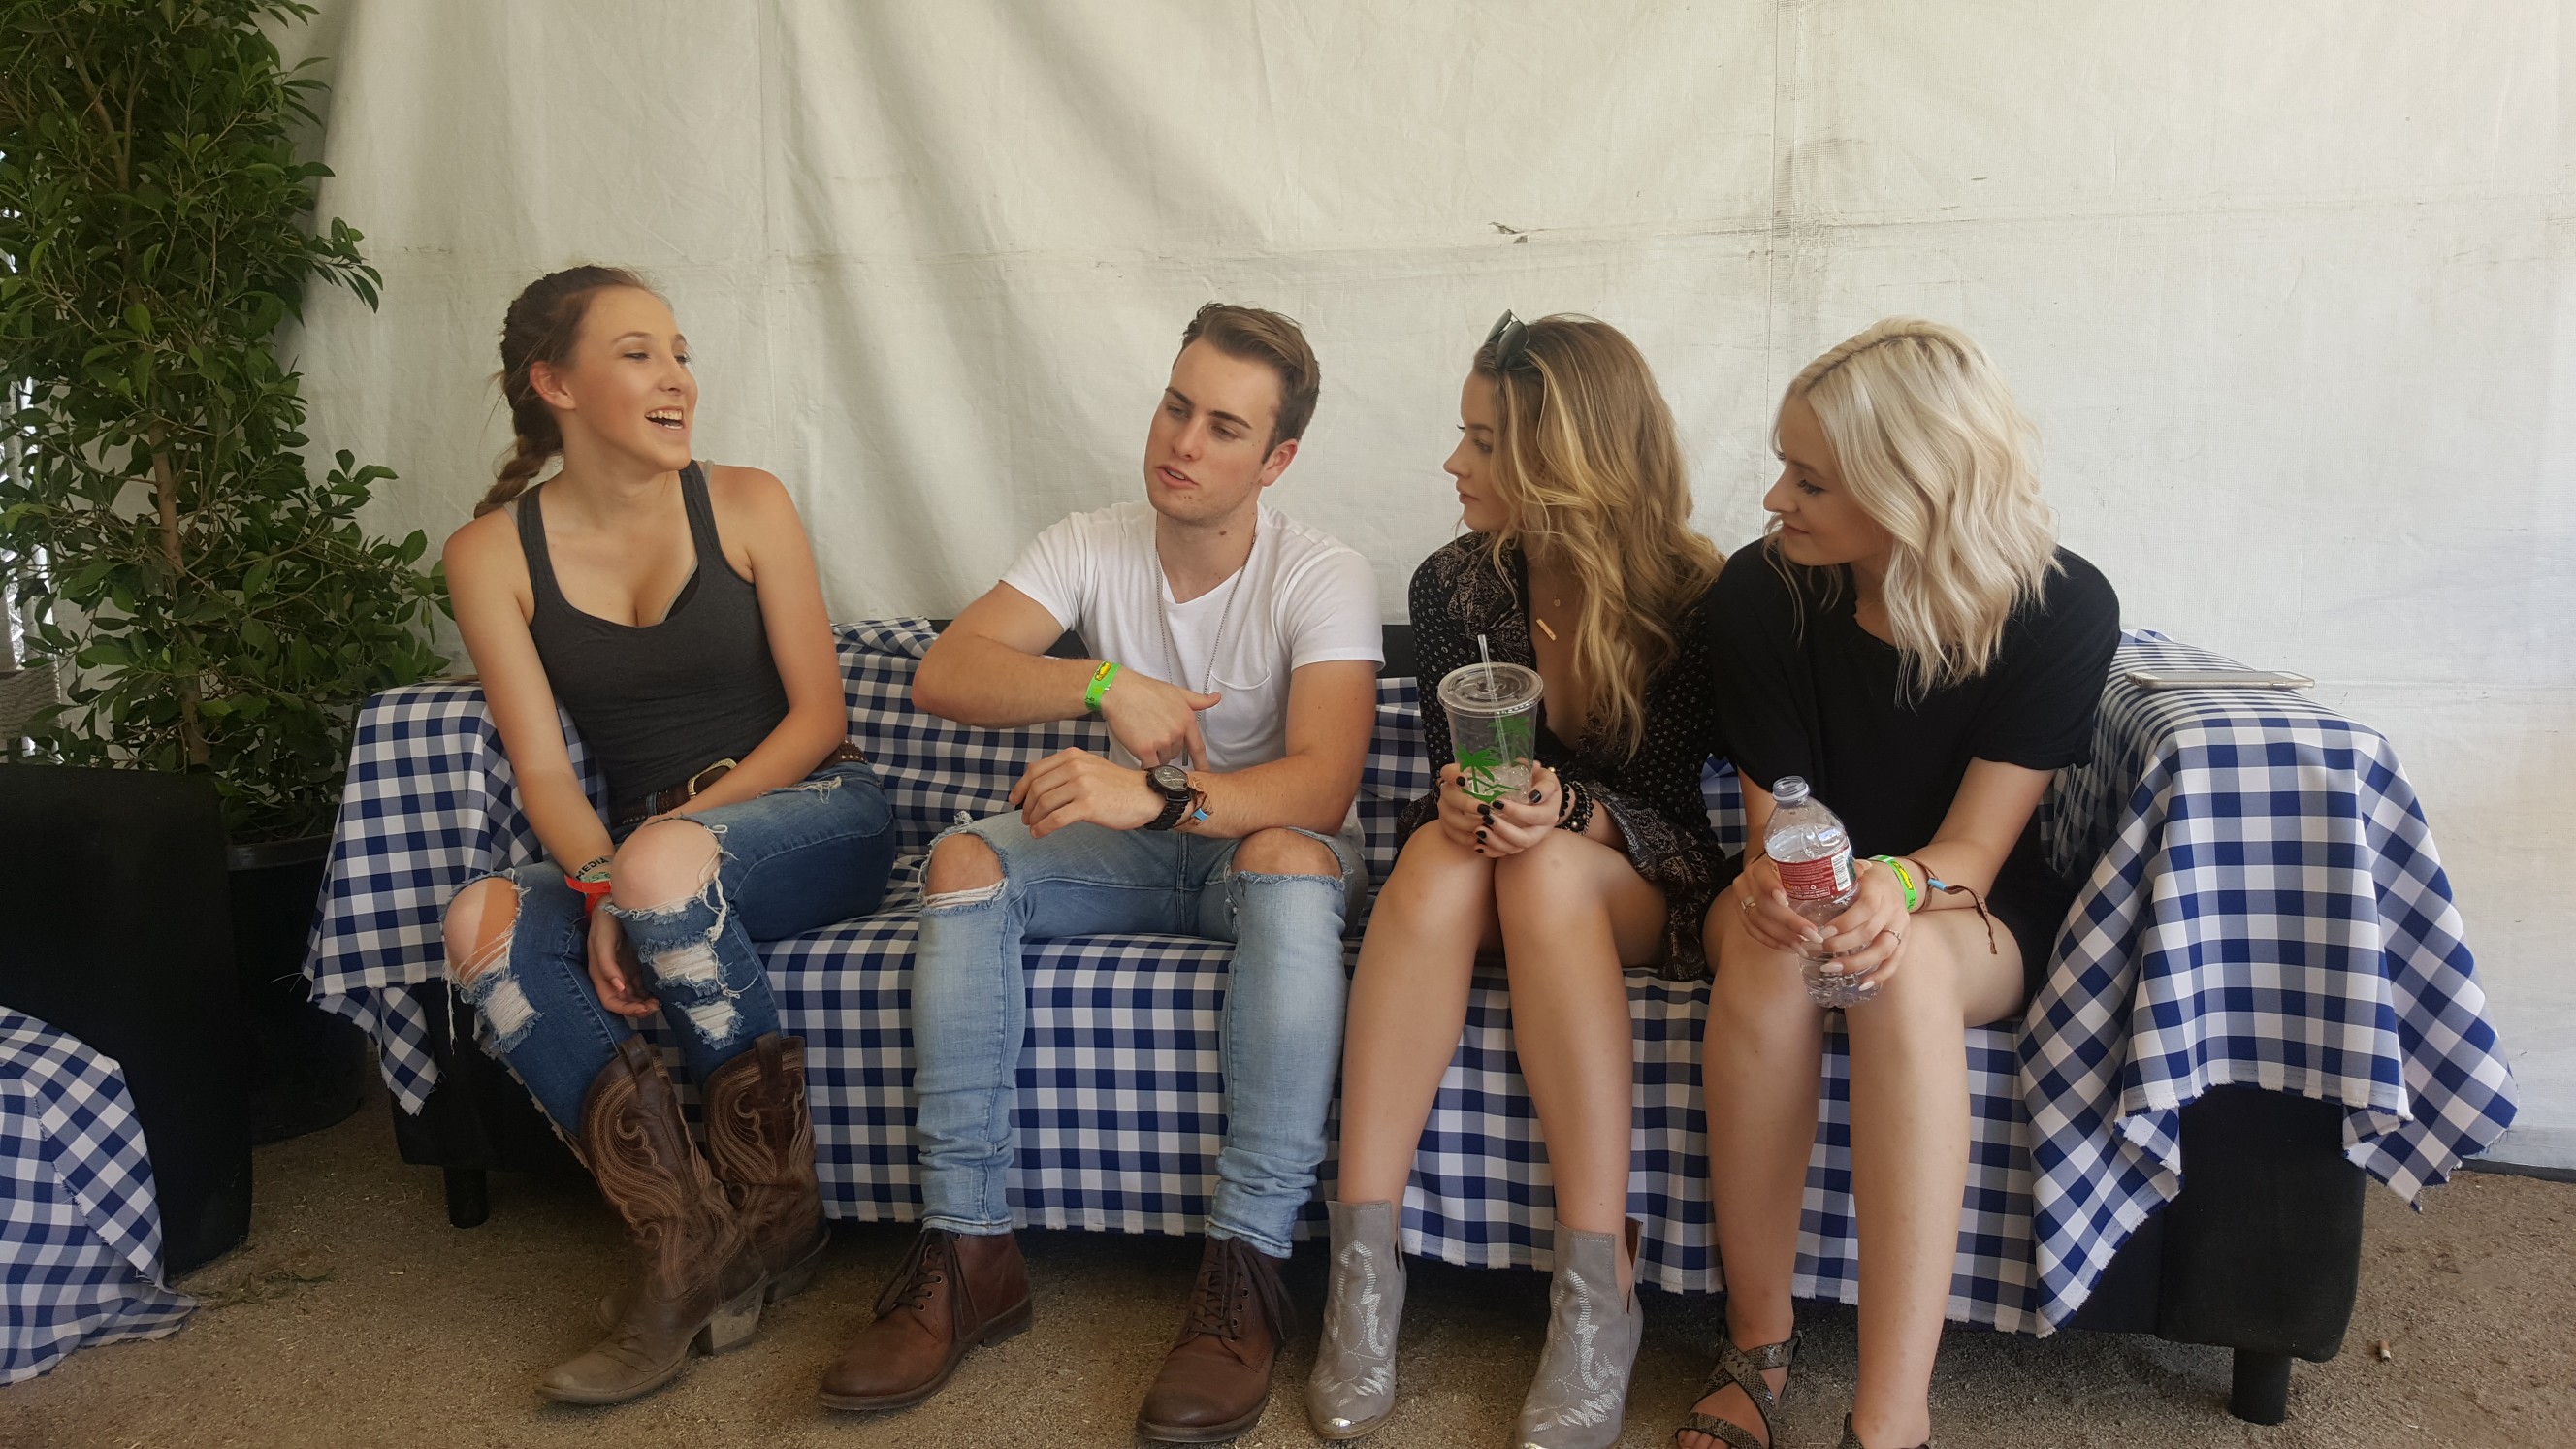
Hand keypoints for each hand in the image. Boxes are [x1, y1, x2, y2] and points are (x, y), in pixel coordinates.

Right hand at [585, 910, 658, 1017]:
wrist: (617, 902)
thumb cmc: (605, 921)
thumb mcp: (602, 941)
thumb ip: (607, 965)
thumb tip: (618, 988)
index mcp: (600, 974)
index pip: (610, 1001)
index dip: (625, 1009)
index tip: (643, 1009)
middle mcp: (613, 977)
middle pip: (624, 1002)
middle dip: (638, 1009)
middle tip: (656, 1007)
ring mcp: (625, 972)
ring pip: (635, 996)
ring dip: (646, 1003)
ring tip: (660, 1003)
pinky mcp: (637, 965)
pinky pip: (644, 985)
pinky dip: (651, 992)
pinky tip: (661, 993)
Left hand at [1010, 748, 1163, 835]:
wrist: (1146, 795)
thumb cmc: (1118, 786)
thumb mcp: (1090, 767)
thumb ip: (1066, 771)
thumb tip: (1037, 787)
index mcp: (1073, 756)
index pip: (1035, 770)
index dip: (1021, 787)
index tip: (1014, 800)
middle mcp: (1075, 767)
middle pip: (1037, 788)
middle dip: (1026, 806)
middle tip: (1025, 818)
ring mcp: (1082, 786)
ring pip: (1043, 804)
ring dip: (1033, 818)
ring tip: (1033, 826)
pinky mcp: (1088, 806)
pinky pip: (1055, 819)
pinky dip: (1042, 828)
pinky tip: (1039, 833)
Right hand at [1098, 669, 1219, 767]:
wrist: (1119, 691)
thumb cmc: (1144, 690)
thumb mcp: (1176, 692)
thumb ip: (1197, 700)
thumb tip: (1216, 698)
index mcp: (1187, 719)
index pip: (1198, 748)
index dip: (1202, 764)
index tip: (1205, 774)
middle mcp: (1177, 731)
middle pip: (1175, 754)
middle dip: (1165, 748)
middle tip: (1151, 731)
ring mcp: (1162, 741)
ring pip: (1162, 760)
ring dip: (1154, 754)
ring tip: (1143, 735)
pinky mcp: (1145, 749)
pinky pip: (1150, 767)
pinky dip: (1145, 764)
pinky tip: (1140, 754)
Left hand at [1437, 762, 1559, 857]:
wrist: (1543, 797)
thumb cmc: (1541, 783)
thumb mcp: (1544, 776)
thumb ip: (1536, 772)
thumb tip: (1528, 766)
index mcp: (1550, 811)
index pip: (1535, 815)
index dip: (1517, 811)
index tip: (1497, 802)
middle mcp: (1543, 829)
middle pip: (1526, 838)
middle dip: (1504, 830)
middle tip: (1486, 817)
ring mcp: (1532, 839)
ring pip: (1515, 848)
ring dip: (1495, 841)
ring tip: (1479, 830)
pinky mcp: (1520, 845)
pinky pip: (1506, 854)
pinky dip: (1491, 851)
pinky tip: (1477, 844)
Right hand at [1729, 853, 1820, 955]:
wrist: (1768, 870)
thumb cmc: (1792, 866)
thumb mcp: (1805, 861)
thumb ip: (1829, 866)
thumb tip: (1860, 870)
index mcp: (1761, 865)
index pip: (1762, 876)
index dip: (1771, 888)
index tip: (1786, 901)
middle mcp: (1747, 881)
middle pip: (1763, 904)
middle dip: (1789, 923)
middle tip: (1813, 934)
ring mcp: (1742, 899)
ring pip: (1757, 921)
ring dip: (1782, 937)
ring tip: (1804, 947)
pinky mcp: (1742, 914)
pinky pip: (1754, 932)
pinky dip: (1772, 942)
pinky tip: (1790, 949)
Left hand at [1811, 857, 1912, 985]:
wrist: (1895, 881)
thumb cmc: (1867, 878)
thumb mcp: (1856, 870)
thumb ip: (1840, 875)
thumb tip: (1815, 878)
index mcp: (1879, 891)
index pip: (1866, 908)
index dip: (1845, 923)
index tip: (1823, 932)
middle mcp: (1893, 910)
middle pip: (1870, 932)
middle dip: (1843, 945)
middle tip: (1820, 950)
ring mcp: (1900, 927)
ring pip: (1883, 950)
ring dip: (1857, 963)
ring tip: (1832, 968)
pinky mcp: (1904, 940)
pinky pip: (1895, 961)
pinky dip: (1880, 975)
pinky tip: (1863, 984)